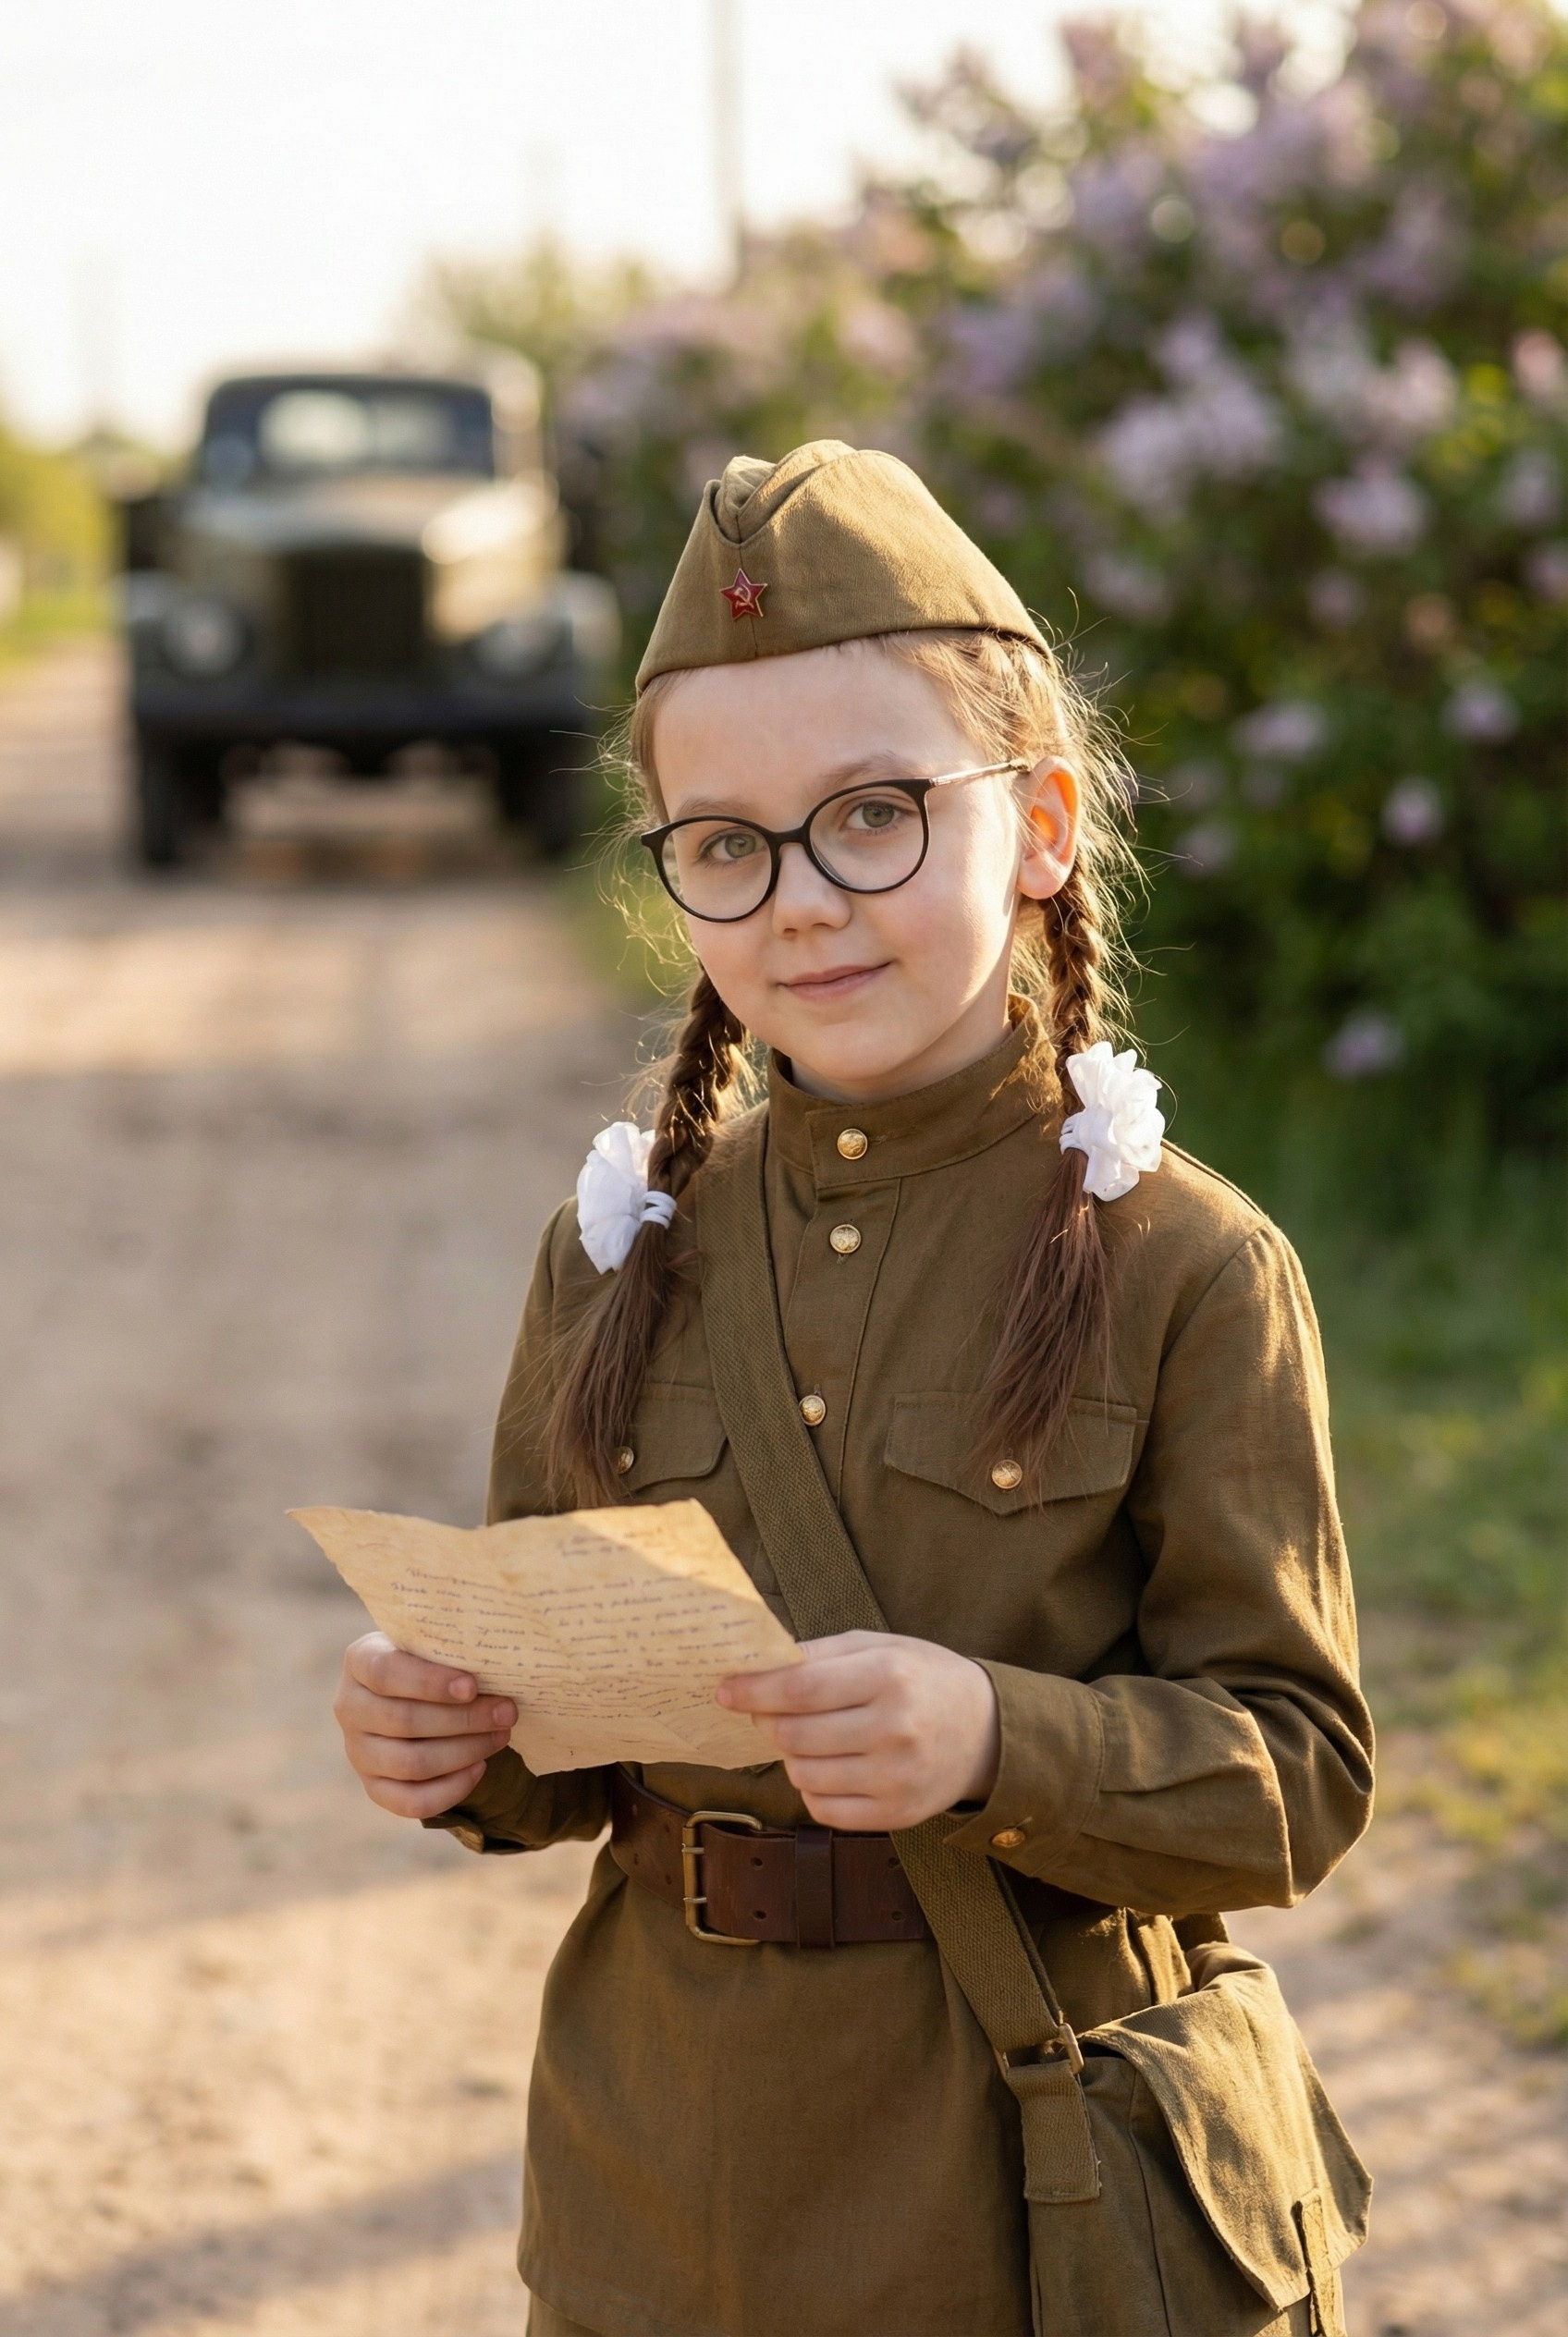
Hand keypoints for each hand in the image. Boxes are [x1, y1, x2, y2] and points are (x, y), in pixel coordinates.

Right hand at [333, 1631, 517, 1820]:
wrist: (413, 1691)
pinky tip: (480, 1767)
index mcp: (359, 1662)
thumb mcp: (431, 1642)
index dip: (430, 1682)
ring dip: (464, 1751)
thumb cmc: (431, 1660)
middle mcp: (350, 1708)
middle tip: (507, 1712)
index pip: (386, 1673)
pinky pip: (411, 1801)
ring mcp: (358, 1752)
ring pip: (411, 1763)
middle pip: (404, 1722)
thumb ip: (450, 1647)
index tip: (473, 1686)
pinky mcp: (374, 1787)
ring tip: (501, 1735)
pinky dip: (451, 1789)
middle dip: (464, 1719)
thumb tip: (496, 1664)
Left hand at [718, 1630, 999, 1830]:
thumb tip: (759, 1665)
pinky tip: (826, 1766)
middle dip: (766, 1722)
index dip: (754, 1691)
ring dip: (789, 1755)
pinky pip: (824, 1809)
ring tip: (804, 1737)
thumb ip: (821, 1653)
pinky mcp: (896, 1814)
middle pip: (796, 1734)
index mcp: (889, 1676)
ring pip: (803, 1774)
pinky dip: (811, 1788)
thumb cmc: (924, 1678)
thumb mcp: (881, 1646)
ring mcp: (896, 1778)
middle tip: (763, 1711)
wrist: (986, 1731)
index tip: (726, 1690)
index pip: (801, 1689)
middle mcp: (894, 1729)